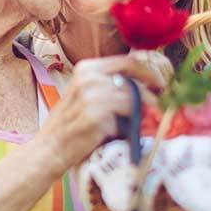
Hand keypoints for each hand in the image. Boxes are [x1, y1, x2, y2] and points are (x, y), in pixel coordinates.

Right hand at [38, 55, 161, 173]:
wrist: (50, 148)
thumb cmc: (70, 124)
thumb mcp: (86, 95)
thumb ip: (110, 86)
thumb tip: (147, 87)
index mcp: (87, 68)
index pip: (128, 61)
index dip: (149, 73)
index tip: (160, 85)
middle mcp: (89, 77)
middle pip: (134, 79)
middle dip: (152, 92)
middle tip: (160, 105)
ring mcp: (92, 95)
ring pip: (134, 98)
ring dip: (143, 112)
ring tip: (141, 123)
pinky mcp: (96, 115)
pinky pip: (127, 117)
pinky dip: (131, 126)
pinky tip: (122, 133)